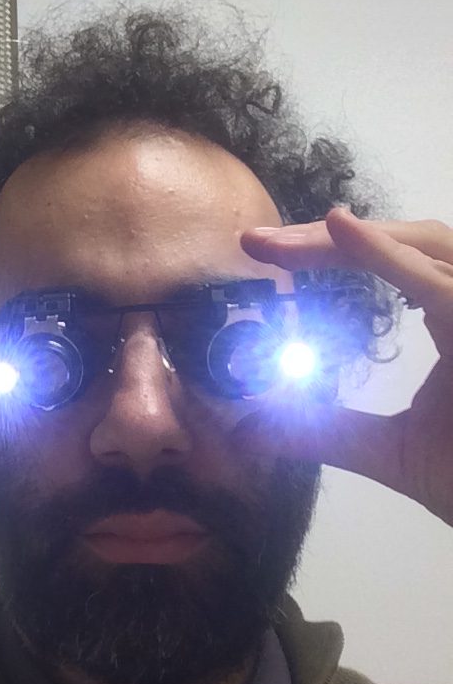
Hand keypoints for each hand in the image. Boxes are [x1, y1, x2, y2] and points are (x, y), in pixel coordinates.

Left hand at [236, 209, 452, 525]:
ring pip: (429, 244)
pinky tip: (341, 231)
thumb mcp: (390, 451)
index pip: (397, 261)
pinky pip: (445, 288)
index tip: (259, 251)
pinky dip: (390, 259)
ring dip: (351, 240)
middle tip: (255, 243)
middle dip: (328, 236)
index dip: (331, 249)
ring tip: (283, 245)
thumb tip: (249, 431)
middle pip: (410, 239)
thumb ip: (326, 431)